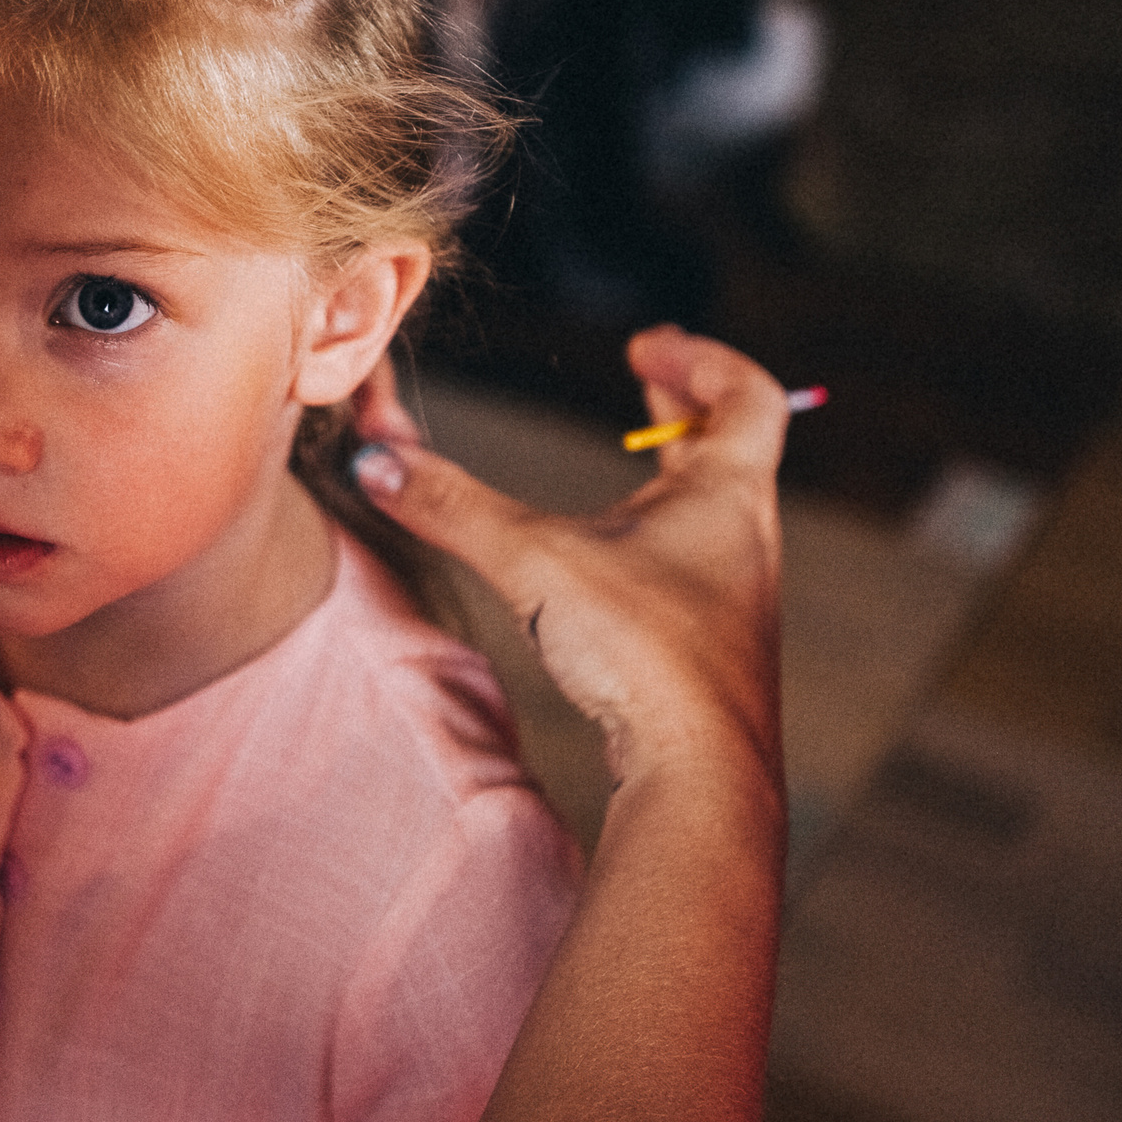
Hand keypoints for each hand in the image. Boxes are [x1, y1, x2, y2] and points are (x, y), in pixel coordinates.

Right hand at [350, 326, 785, 794]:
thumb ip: (452, 508)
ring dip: (674, 477)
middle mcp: (744, 541)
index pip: (747, 395)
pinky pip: (694, 570)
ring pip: (714, 515)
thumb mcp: (535, 561)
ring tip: (630, 466)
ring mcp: (733, 601)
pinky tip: (614, 566)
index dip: (701, 359)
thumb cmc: (644, 657)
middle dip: (682, 406)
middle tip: (648, 376)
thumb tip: (374, 462)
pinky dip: (660, 541)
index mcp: (727, 496)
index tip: (645, 346)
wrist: (700, 775)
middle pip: (732, 448)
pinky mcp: (711, 653)